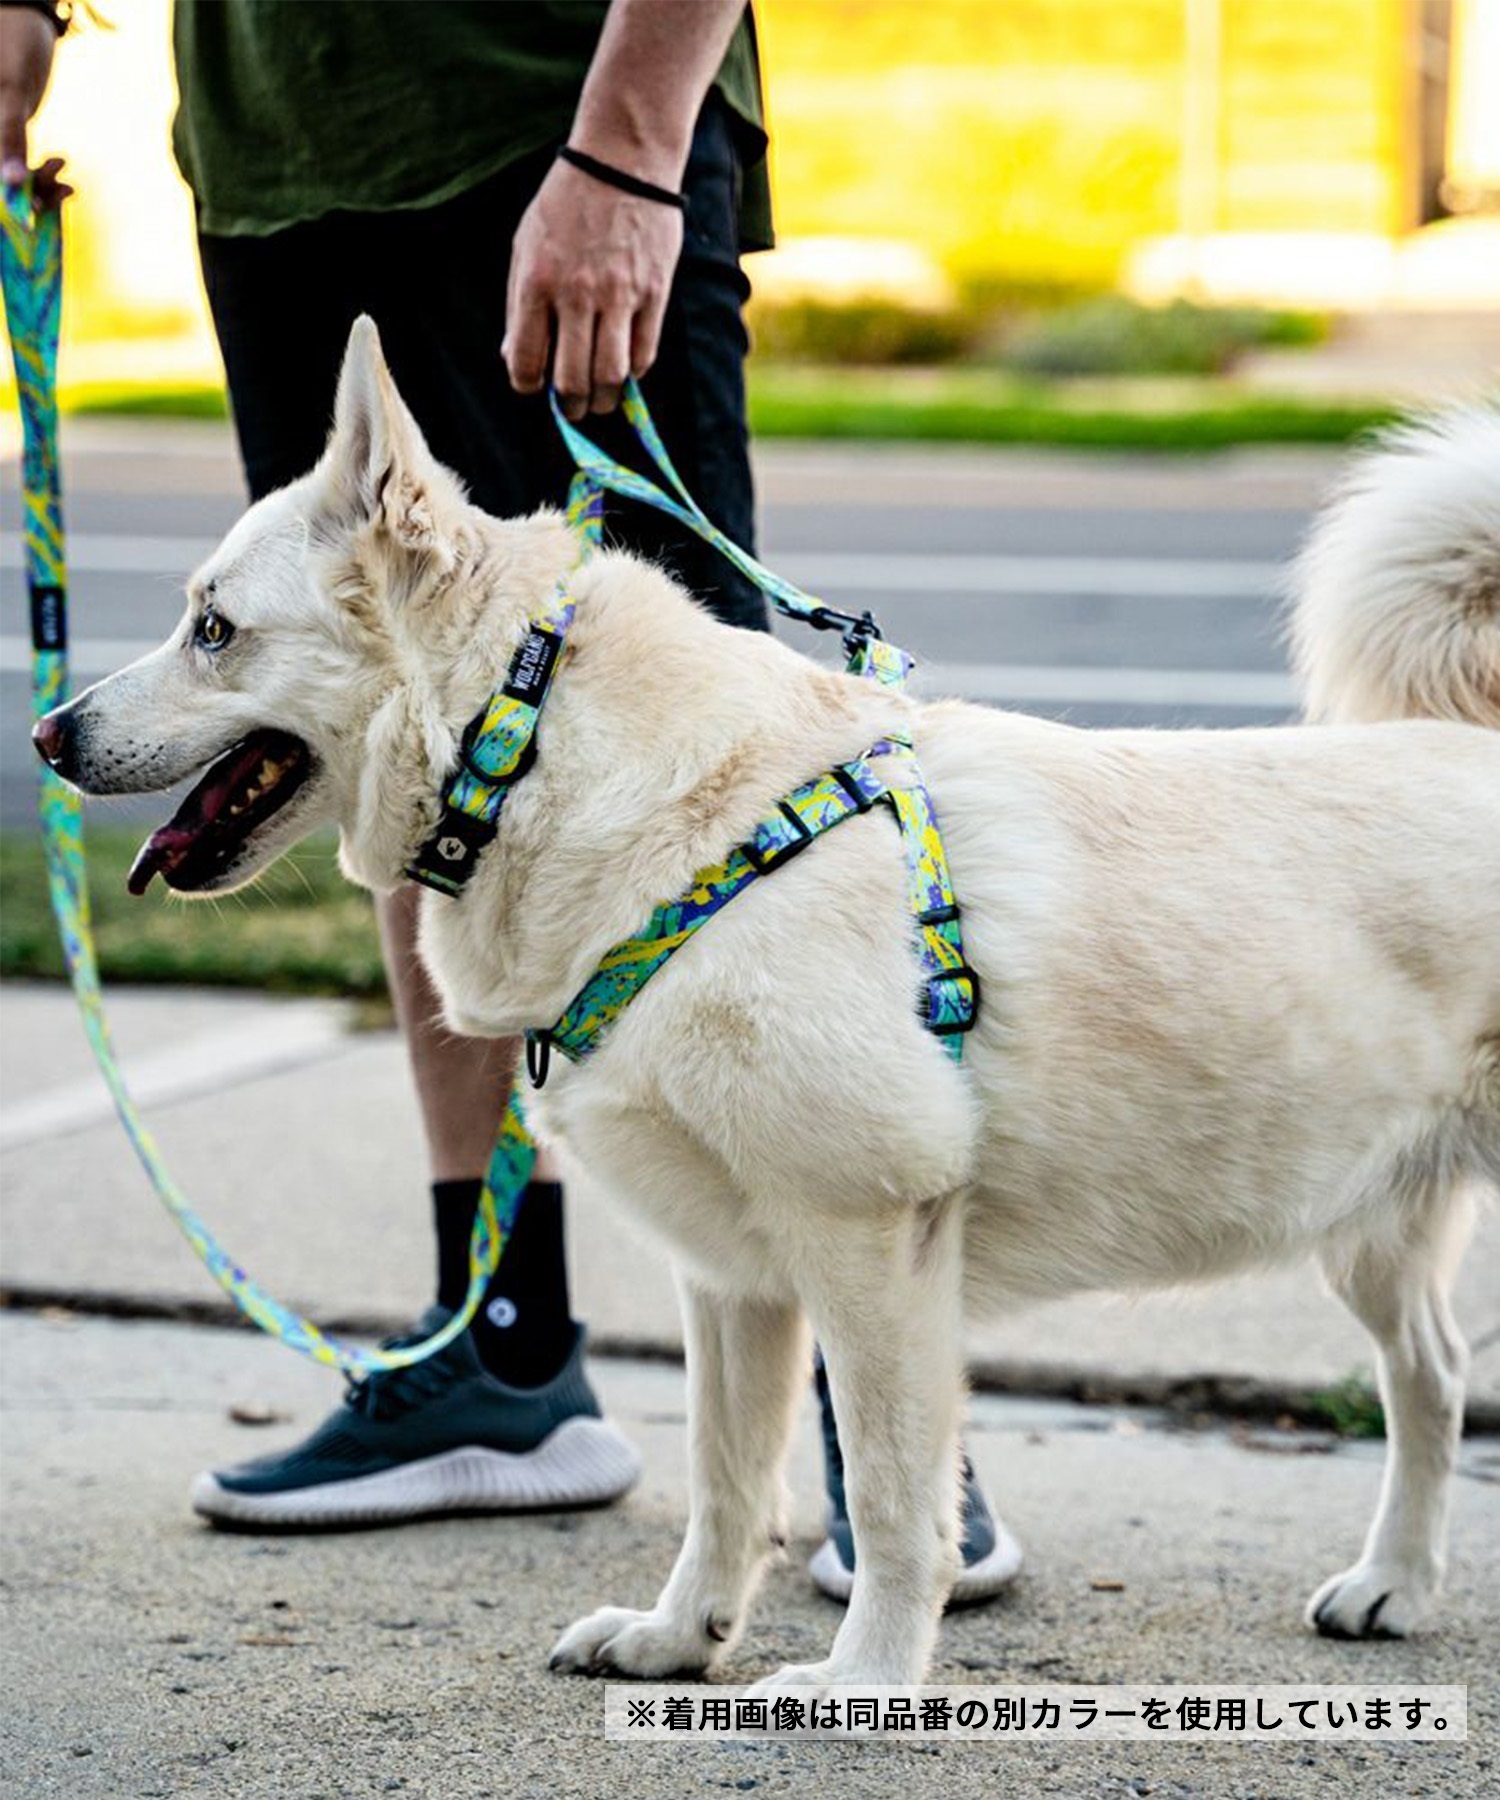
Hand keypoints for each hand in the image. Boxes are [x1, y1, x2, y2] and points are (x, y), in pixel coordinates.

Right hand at [0, 7, 69, 204]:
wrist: (25, 22)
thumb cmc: (11, 42)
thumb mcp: (11, 89)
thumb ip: (9, 135)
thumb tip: (12, 182)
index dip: (5, 202)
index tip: (30, 216)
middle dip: (27, 197)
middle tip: (62, 193)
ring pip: (11, 181)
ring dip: (41, 188)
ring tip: (67, 184)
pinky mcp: (8, 140)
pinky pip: (22, 168)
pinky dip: (44, 177)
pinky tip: (64, 175)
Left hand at [503, 156, 682, 419]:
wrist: (622, 161)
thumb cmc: (566, 205)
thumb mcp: (526, 247)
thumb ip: (518, 305)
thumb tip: (515, 358)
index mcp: (537, 283)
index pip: (526, 361)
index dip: (527, 385)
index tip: (534, 386)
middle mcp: (576, 295)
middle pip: (572, 380)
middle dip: (570, 406)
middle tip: (572, 409)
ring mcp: (619, 296)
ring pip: (611, 376)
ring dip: (604, 399)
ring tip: (601, 399)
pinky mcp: (653, 293)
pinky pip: (643, 353)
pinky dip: (633, 372)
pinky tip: (625, 368)